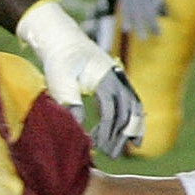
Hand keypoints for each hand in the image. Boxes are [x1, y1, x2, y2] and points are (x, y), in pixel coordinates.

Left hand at [14, 0, 146, 157]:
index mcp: (105, 77)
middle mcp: (118, 78)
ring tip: (131, 147)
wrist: (63, 40)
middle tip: (112, 154)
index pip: (112, 110)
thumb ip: (70, 101)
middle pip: (128, 111)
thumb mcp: (60, 80)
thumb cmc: (59, 61)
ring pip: (135, 108)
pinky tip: (131, 133)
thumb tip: (78, 127)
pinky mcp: (118, 83)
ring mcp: (121, 80)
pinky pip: (133, 103)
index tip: (97, 145)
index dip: (106, 130)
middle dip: (122, 135)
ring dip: (133, 128)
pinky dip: (134, 119)